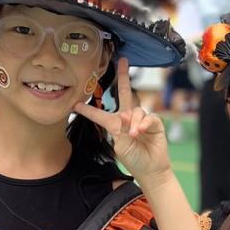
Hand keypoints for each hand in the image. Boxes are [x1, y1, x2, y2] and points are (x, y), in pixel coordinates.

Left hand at [73, 59, 171, 183]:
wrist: (150, 169)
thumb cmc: (133, 159)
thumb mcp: (120, 144)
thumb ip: (120, 129)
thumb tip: (127, 115)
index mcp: (115, 124)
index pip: (100, 114)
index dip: (88, 109)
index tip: (75, 104)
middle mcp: (128, 117)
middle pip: (125, 92)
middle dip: (124, 76)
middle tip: (123, 60)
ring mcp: (142, 119)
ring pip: (136, 110)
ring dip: (133, 122)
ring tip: (133, 134)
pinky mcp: (155, 123)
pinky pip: (149, 117)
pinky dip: (143, 123)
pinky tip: (140, 131)